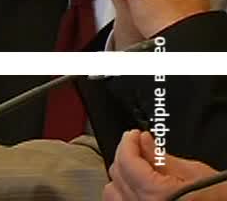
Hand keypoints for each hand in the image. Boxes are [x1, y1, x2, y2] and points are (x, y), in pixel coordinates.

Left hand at [103, 130, 221, 200]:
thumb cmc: (218, 197)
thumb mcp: (192, 172)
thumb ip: (160, 156)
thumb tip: (142, 140)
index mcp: (155, 194)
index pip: (126, 159)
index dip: (128, 141)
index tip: (133, 134)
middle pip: (117, 175)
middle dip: (125, 156)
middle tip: (138, 146)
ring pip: (112, 193)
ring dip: (121, 177)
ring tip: (136, 167)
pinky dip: (123, 194)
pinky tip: (135, 186)